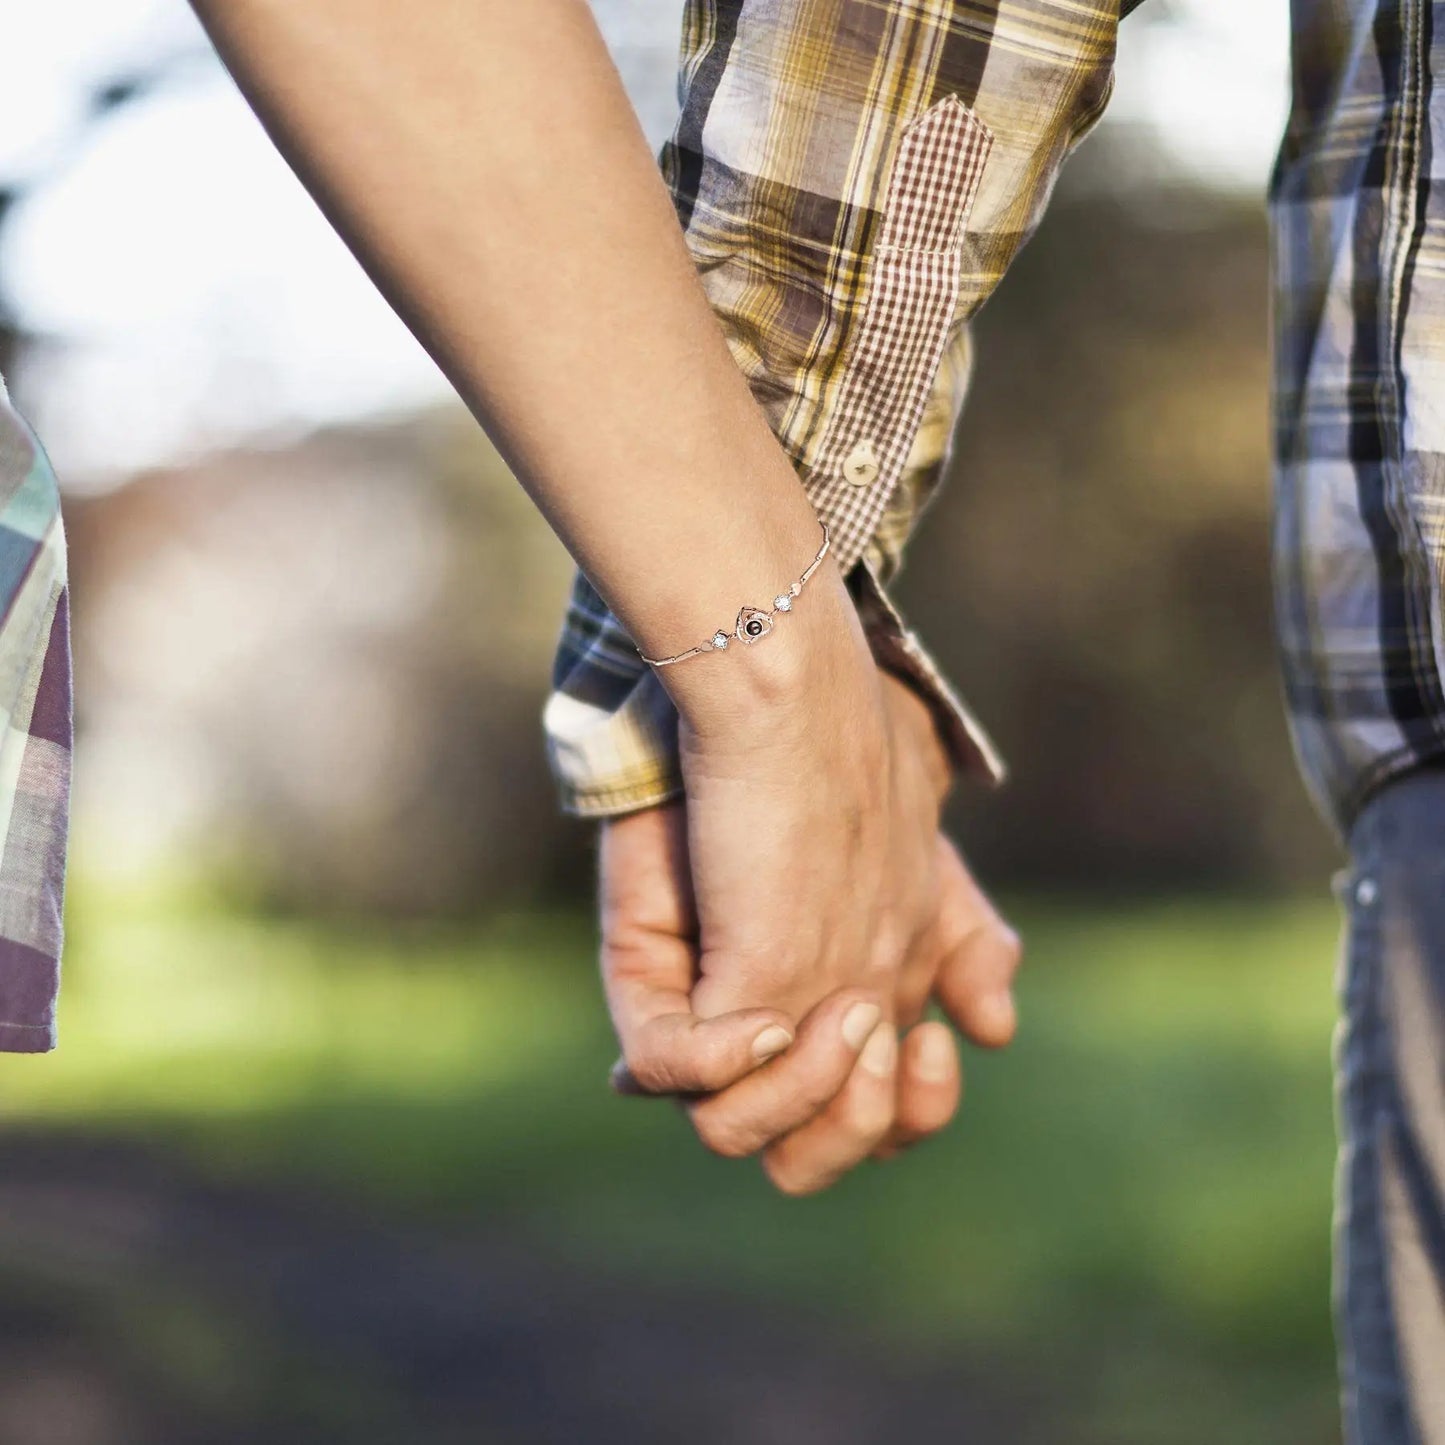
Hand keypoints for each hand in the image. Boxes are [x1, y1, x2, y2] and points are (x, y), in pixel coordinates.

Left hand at [599, 665, 1021, 1193]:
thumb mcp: (929, 873)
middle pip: (807, 1154)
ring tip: (835, 1021)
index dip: (914, 1111)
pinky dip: (717, 1065)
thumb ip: (972, 951)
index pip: (878, 1124)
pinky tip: (756, 1024)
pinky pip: (669, 1066)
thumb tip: (993, 1031)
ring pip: (732, 1129)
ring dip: (797, 1098)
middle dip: (856, 1124)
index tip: (932, 1043)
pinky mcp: (647, 970)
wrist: (775, 707)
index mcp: (833, 1018)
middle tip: (880, 1039)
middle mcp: (763, 1028)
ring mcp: (701, 1007)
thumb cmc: (848, 786)